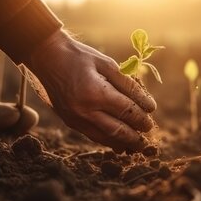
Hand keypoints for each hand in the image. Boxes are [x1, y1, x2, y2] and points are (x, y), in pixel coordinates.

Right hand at [27, 30, 155, 151]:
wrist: (47, 58)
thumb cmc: (80, 57)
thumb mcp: (107, 63)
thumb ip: (127, 83)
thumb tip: (147, 104)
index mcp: (95, 93)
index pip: (127, 110)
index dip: (143, 114)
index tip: (152, 111)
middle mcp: (85, 111)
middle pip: (119, 130)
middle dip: (137, 135)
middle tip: (149, 135)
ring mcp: (76, 119)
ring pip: (106, 138)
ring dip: (124, 142)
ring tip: (137, 144)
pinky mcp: (70, 122)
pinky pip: (94, 136)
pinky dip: (109, 140)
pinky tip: (119, 142)